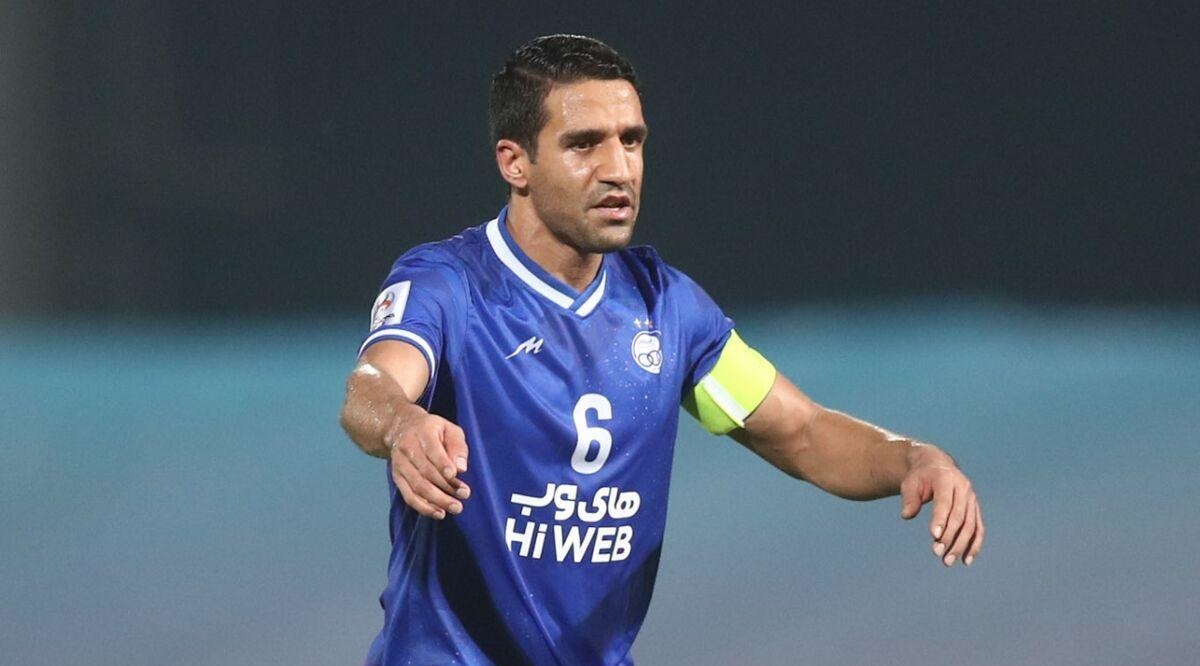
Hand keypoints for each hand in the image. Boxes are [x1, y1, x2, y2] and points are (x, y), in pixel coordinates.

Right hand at [384, 402, 470, 519]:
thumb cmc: (433, 430)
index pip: (432, 450)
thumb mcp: (449, 429)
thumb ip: (457, 446)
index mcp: (422, 432)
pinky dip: (424, 507)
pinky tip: (439, 513)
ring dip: (437, 500)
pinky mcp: (397, 478)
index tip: (455, 475)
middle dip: (446, 486)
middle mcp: (407, 448)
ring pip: (417, 486)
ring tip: (455, 507)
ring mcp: (400, 464)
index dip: (442, 464)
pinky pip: (409, 496)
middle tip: (464, 495)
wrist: (401, 428)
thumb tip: (461, 469)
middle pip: (426, 471)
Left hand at [899, 455, 983, 566]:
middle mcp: (963, 488)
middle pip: (959, 516)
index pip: (945, 502)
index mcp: (946, 479)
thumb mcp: (910, 483)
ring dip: (961, 545)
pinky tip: (966, 560)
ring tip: (948, 561)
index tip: (934, 536)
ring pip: (971, 525)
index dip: (940, 519)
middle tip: (937, 553)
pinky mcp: (975, 509)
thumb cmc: (920, 477)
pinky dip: (974, 545)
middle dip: (949, 537)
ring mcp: (972, 499)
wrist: (936, 466)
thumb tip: (906, 515)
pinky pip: (978, 529)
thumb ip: (909, 498)